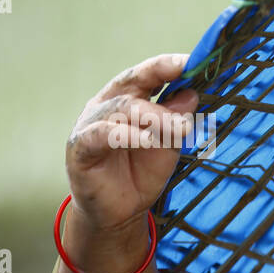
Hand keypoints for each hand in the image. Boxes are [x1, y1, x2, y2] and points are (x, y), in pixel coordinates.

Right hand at [65, 53, 197, 233]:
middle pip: (132, 86)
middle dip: (160, 80)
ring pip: (121, 111)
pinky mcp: (80, 149)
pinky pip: (101, 136)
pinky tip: (146, 139)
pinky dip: (126, 135)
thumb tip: (192, 94)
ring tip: (179, 128)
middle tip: (189, 90)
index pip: (146, 75)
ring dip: (153, 117)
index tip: (191, 61)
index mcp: (126, 99)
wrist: (119, 211)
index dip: (166, 65)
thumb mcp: (168, 145)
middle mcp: (105, 106)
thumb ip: (177, 121)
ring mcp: (89, 125)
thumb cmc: (142, 172)